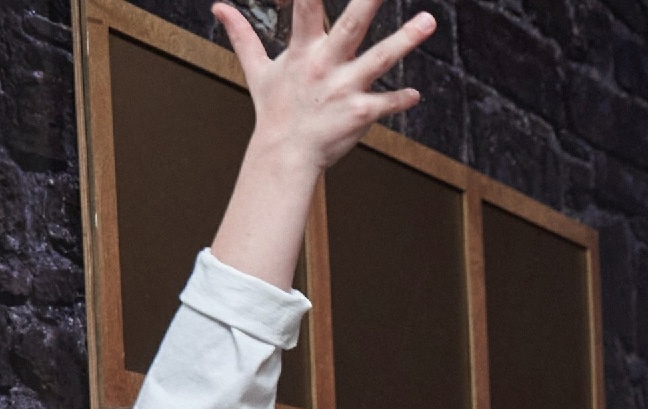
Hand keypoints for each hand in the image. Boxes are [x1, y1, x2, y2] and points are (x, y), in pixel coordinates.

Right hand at [209, 0, 436, 286]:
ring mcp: (344, 88)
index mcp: (302, 50)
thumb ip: (242, 35)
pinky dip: (401, 99)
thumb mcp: (257, 70)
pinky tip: (414, 95)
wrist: (285, 154)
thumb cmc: (275, 109)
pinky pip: (387, 103)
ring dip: (405, 40)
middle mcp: (325, 65)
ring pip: (380, 59)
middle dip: (368, 1)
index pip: (305, 7)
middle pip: (351, 25)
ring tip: (428, 19)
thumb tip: (219, 6)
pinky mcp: (360, 113)